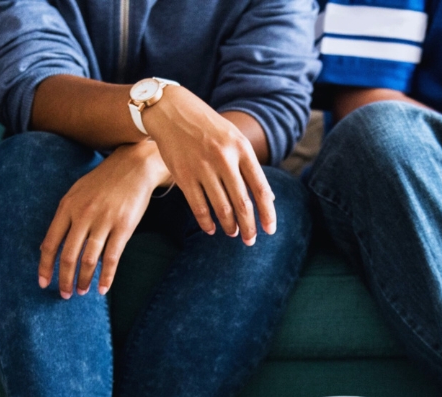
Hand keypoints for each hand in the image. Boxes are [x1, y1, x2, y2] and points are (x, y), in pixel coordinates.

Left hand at [39, 139, 170, 297]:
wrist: (133, 166)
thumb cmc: (103, 181)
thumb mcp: (76, 193)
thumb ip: (64, 217)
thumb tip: (48, 245)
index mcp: (67, 207)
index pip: (50, 243)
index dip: (45, 266)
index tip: (43, 283)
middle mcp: (82, 215)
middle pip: (68, 255)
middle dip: (64, 279)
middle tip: (64, 294)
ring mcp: (103, 221)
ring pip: (88, 259)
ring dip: (83, 280)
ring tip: (81, 292)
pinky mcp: (123, 227)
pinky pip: (112, 258)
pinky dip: (106, 276)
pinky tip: (103, 289)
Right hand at [140, 86, 275, 244]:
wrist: (171, 110)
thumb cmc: (208, 127)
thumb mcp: (234, 138)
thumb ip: (249, 166)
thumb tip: (268, 198)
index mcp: (241, 148)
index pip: (260, 188)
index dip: (267, 213)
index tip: (270, 230)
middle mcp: (224, 158)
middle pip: (242, 203)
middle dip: (249, 227)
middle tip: (251, 241)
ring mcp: (202, 168)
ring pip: (221, 208)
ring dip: (229, 226)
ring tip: (233, 234)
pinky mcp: (183, 175)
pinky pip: (198, 207)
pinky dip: (206, 222)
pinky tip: (211, 229)